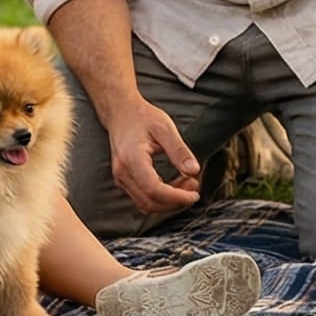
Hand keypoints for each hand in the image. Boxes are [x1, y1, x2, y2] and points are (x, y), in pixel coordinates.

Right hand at [107, 96, 202, 215]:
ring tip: (186, 184)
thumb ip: (179, 150)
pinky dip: (160, 198)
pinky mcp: (124, 180)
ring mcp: (121, 178)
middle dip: (175, 201)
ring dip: (168, 202)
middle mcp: (123, 172)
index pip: (153, 189)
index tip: (194, 195)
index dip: (175, 197)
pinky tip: (174, 185)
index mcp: (132, 158)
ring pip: (146, 204)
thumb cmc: (141, 116)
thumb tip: (194, 170)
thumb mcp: (165, 128)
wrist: (120, 112)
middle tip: (194, 187)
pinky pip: (142, 198)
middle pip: (149, 202)